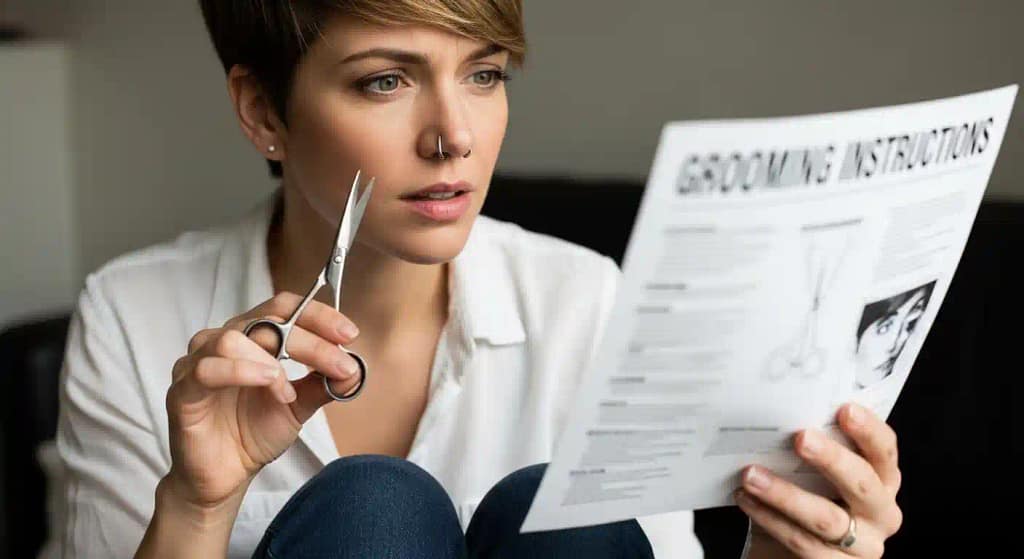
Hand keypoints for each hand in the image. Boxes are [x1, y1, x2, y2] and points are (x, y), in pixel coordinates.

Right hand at [163, 292, 363, 509]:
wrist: (225, 476)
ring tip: (289, 392)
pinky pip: (207, 369)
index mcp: (251, 337)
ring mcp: (199, 363)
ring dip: (273, 361)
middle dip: (311, 342)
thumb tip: (355, 369)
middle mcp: (223, 341)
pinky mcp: (183, 391)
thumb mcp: (300, 405)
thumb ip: (324, 383)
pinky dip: (243, 372)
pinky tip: (269, 385)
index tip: (349, 334)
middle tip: (340, 365)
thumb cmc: (253, 432)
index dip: (318, 314)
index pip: (283, 307)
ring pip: (234, 338)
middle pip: (267, 321)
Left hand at [735, 403, 902, 557]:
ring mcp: (863, 546)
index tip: (845, 409)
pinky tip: (746, 500)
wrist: (786, 552)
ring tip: (751, 474)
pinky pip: (802, 542)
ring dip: (785, 494)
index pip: (884, 452)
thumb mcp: (815, 474)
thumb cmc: (805, 499)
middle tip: (800, 438)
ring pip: (827, 518)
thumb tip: (780, 414)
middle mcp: (881, 513)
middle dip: (832, 459)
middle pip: (862, 483)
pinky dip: (770, 519)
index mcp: (882, 481)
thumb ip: (812, 449)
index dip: (869, 430)